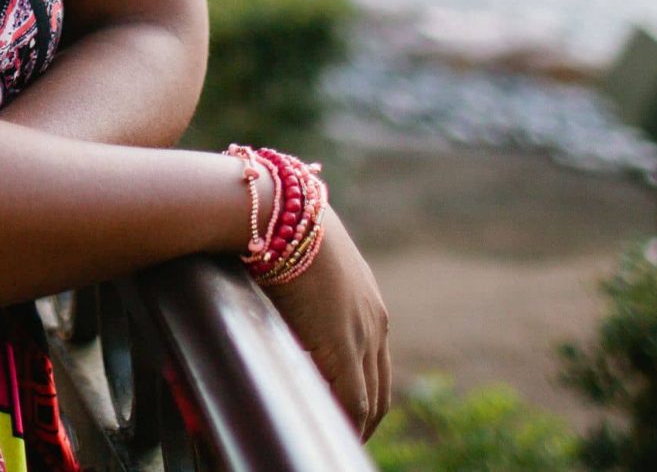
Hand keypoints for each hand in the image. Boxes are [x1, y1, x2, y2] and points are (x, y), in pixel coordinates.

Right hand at [261, 204, 392, 437]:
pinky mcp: (344, 345)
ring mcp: (363, 334)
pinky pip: (354, 400)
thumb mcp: (302, 270)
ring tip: (336, 443)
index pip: (373, 365)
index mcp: (367, 305)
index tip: (343, 415)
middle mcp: (375, 323)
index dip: (361, 394)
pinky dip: (346, 423)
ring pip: (370, 400)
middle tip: (341, 438)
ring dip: (356, 426)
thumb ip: (301, 296)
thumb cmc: (282, 233)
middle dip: (364, 419)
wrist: (283, 212)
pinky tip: (330, 434)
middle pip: (380, 388)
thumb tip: (276, 305)